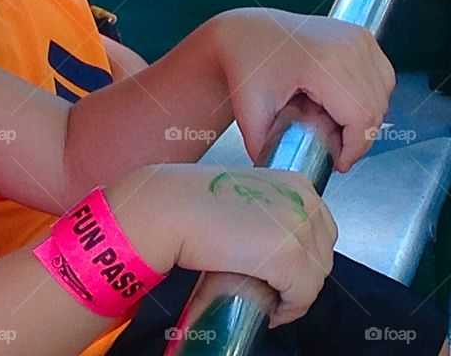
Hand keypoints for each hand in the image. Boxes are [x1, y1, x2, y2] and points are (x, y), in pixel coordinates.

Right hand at [107, 164, 336, 326]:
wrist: (170, 208)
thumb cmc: (192, 199)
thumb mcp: (244, 191)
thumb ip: (269, 207)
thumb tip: (275, 239)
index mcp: (297, 182)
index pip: (320, 229)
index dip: (302, 255)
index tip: (281, 270)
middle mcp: (305, 201)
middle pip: (321, 254)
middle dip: (301, 276)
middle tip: (272, 288)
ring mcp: (300, 228)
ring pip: (314, 278)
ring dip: (294, 293)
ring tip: (267, 298)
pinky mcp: (290, 257)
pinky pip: (302, 297)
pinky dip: (287, 309)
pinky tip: (269, 309)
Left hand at [207, 8, 394, 170]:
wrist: (244, 31)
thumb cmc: (245, 63)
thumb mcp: (249, 110)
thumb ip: (265, 147)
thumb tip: (281, 176)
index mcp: (324, 62)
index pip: (362, 117)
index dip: (355, 147)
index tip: (339, 163)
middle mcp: (348, 45)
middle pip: (375, 108)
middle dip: (358, 136)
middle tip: (332, 147)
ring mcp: (357, 37)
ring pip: (382, 93)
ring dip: (364, 116)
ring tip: (332, 124)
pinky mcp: (360, 35)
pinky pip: (380, 77)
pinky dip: (367, 96)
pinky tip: (340, 104)